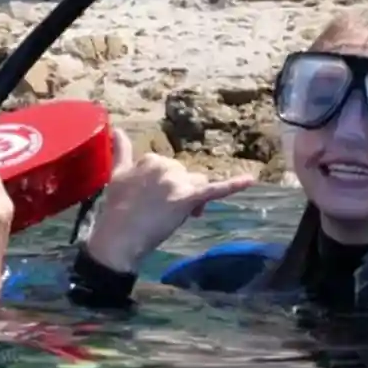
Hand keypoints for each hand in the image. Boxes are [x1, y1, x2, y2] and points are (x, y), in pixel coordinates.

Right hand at [82, 129, 256, 274]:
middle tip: (164, 212)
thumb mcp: (116, 174)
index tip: (154, 200)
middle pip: (186, 175)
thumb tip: (118, 129)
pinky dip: (233, 184)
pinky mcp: (188, 199)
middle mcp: (166, 166)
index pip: (169, 167)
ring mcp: (177, 183)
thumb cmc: (116, 208)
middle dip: (180, 191)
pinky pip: (214, 189)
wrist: (120, 237)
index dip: (166, 185)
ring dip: (192, 196)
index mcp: (151, 159)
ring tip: (180, 214)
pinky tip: (250, 180)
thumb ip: (121, 150)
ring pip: (198, 183)